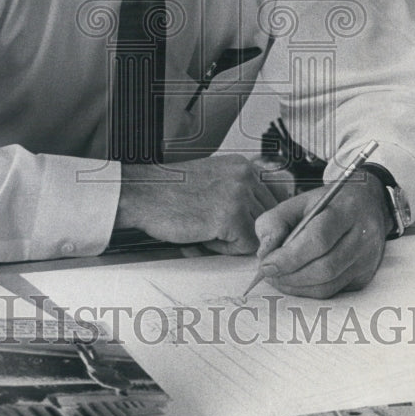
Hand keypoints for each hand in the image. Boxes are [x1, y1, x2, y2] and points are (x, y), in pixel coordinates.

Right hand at [117, 155, 294, 254]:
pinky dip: (225, 249)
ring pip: (258, 233)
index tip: (235, 224)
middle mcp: (245, 176)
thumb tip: (263, 215)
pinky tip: (204, 236)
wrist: (142, 195)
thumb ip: (240, 190)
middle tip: (215, 229)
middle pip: (267, 218)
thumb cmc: (169, 192)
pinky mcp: (231, 217)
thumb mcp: (213, 179)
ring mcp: (239, 195)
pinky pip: (245, 246)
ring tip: (206, 230)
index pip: (272, 199)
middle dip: (244, 229)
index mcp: (242, 165)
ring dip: (234, 239)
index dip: (253, 218)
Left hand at [252, 172, 391, 297]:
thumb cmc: (327, 204)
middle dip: (290, 274)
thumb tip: (264, 253)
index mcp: (346, 210)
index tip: (266, 265)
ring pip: (329, 285)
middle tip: (268, 273)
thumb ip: (275, 221)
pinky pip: (333, 292)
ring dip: (297, 286)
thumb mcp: (298, 201)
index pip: (318, 239)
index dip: (289, 256)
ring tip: (278, 277)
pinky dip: (309, 290)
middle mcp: (362, 236)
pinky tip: (295, 281)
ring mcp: (367, 259)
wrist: (367, 204)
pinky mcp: (365, 276)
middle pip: (325, 266)